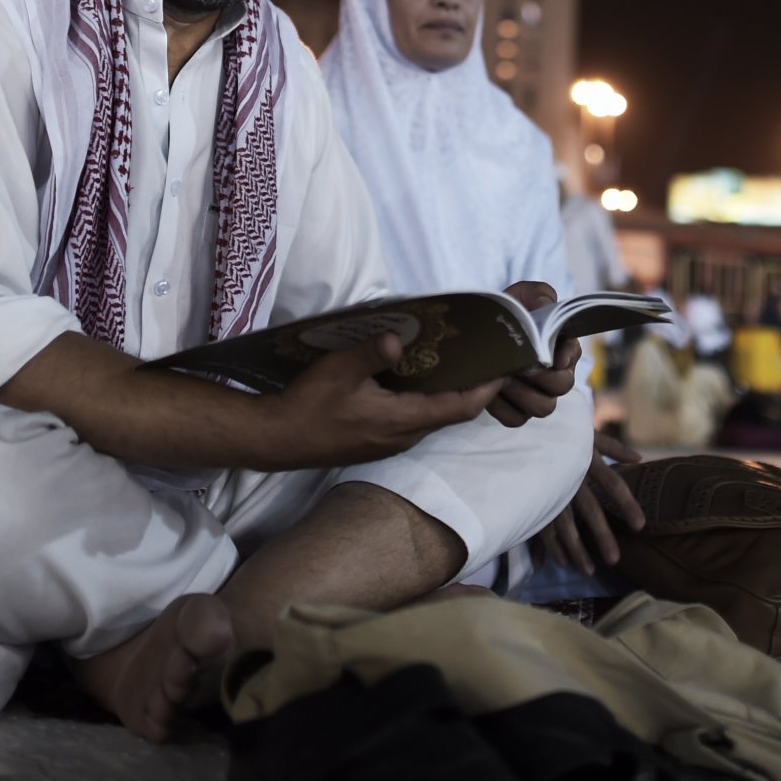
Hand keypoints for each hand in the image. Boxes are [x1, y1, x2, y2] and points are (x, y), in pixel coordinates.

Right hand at [261, 331, 506, 468]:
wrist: (277, 439)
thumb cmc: (309, 405)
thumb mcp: (338, 371)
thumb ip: (371, 353)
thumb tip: (398, 338)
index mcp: (402, 420)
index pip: (459, 408)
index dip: (485, 390)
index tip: (504, 367)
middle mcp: (403, 436)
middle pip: (450, 413)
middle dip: (471, 388)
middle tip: (483, 357)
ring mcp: (389, 442)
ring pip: (430, 417)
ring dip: (446, 394)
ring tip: (455, 361)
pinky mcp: (376, 441)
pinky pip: (412, 420)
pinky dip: (425, 400)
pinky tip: (414, 377)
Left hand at [488, 282, 575, 427]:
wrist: (480, 329)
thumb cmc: (509, 312)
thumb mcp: (524, 294)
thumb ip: (540, 296)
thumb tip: (547, 307)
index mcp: (561, 347)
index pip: (573, 355)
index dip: (566, 357)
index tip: (553, 356)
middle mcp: (554, 374)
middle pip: (562, 387)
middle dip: (543, 378)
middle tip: (522, 367)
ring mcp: (536, 395)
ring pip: (542, 407)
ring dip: (524, 394)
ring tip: (505, 378)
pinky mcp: (515, 410)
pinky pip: (516, 419)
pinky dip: (504, 408)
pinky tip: (493, 391)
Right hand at [531, 429, 645, 572]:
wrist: (520, 423)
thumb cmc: (558, 428)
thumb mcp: (586, 433)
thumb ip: (613, 447)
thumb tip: (638, 458)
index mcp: (587, 460)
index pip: (613, 485)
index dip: (627, 504)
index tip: (641, 526)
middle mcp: (570, 476)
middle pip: (590, 511)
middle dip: (602, 536)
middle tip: (614, 560)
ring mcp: (548, 487)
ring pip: (563, 524)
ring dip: (575, 549)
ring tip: (587, 570)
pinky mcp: (530, 496)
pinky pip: (540, 524)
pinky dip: (549, 545)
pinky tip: (559, 561)